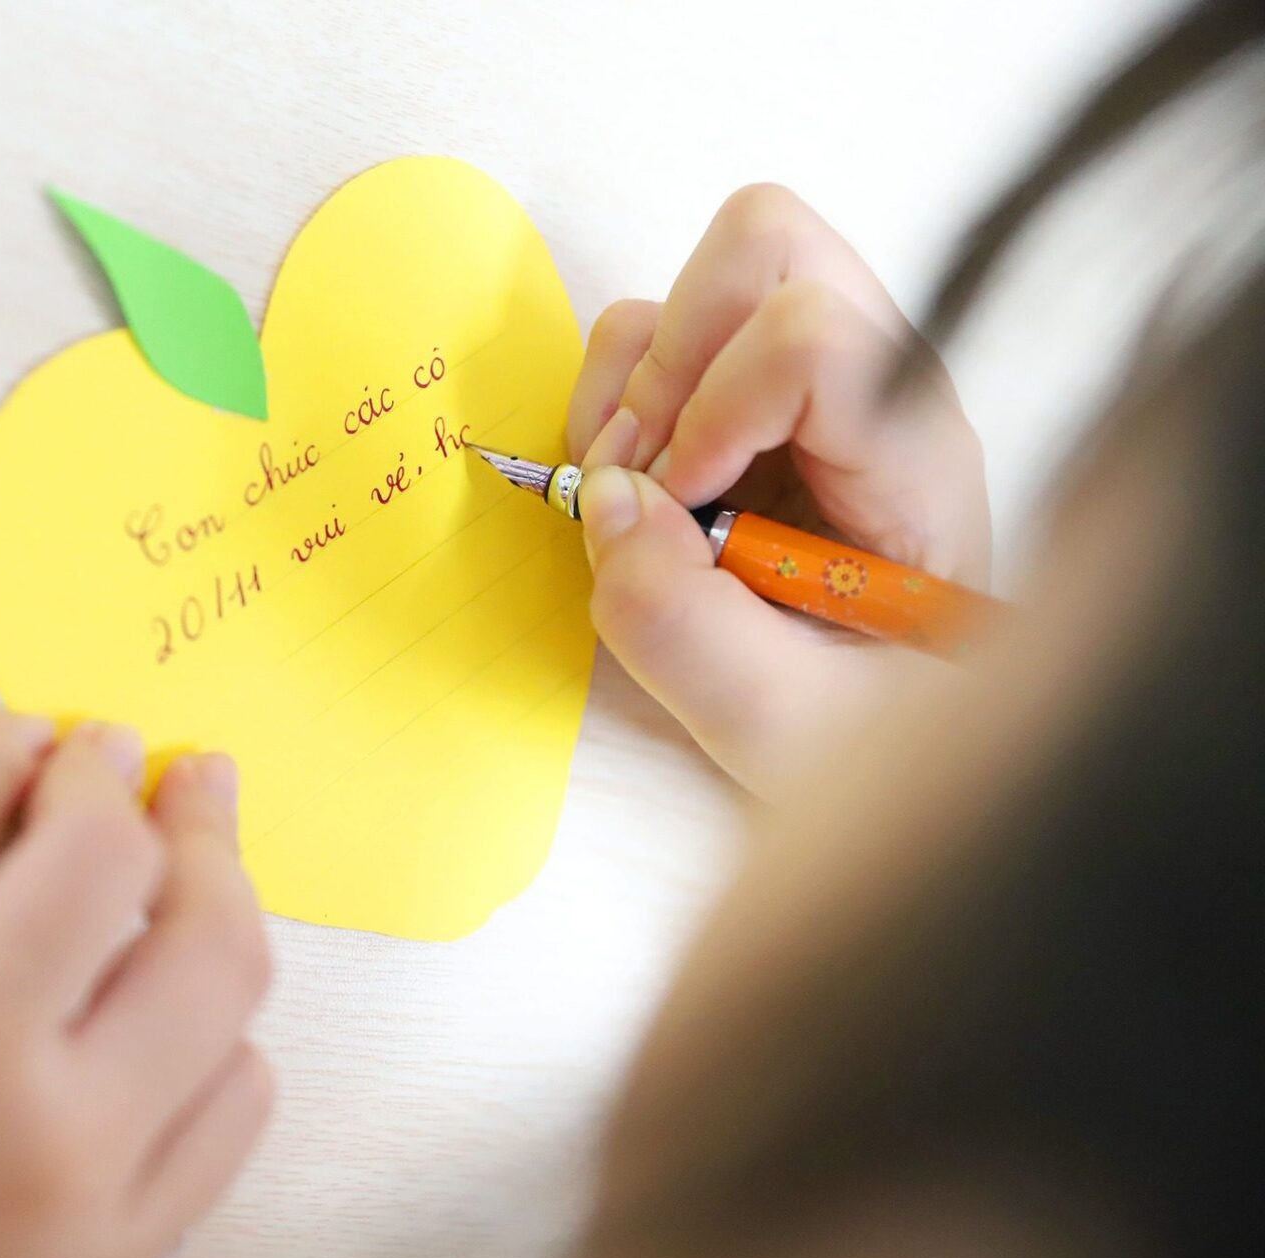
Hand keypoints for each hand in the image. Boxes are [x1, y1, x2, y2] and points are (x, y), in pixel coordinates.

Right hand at [567, 184, 989, 795]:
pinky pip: (665, 328)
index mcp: (916, 459)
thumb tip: (604, 502)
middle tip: (644, 478)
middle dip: (671, 359)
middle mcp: (878, 386)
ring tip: (636, 491)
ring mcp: (819, 379)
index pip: (812, 337)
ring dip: (635, 379)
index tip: (683, 511)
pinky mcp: (756, 396)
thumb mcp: (784, 728)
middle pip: (767, 245)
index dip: (714, 412)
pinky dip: (617, 396)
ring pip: (709, 273)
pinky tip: (635, 488)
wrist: (904, 750)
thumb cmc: (872, 741)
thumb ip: (683, 630)